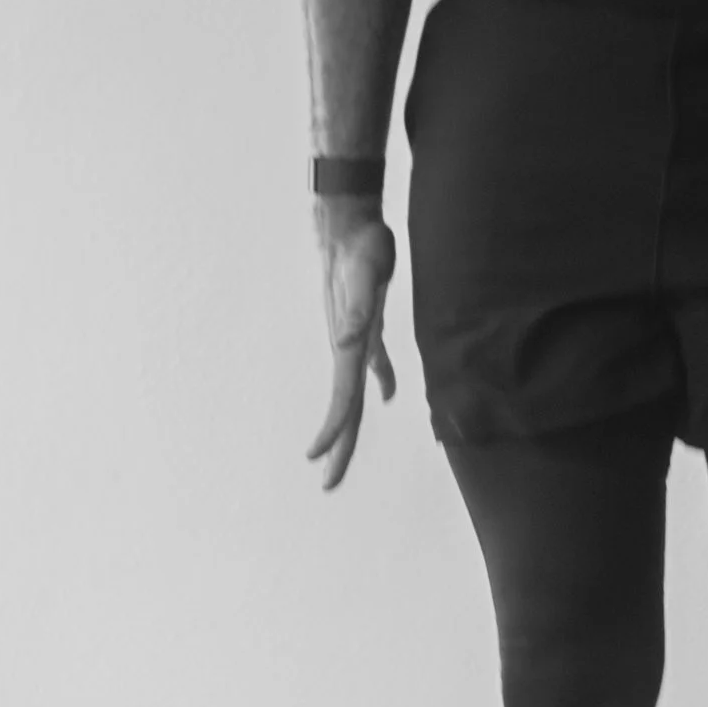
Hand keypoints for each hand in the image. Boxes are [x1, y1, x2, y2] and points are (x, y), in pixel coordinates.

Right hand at [308, 205, 397, 489]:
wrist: (350, 221)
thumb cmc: (362, 246)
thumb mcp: (367, 276)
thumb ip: (360, 309)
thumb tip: (348, 342)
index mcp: (348, 344)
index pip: (343, 399)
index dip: (333, 432)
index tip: (319, 459)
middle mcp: (349, 346)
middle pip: (346, 407)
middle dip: (339, 446)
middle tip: (328, 485)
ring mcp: (356, 337)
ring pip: (355, 390)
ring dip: (349, 424)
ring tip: (341, 453)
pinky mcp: (367, 323)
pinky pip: (372, 363)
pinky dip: (380, 382)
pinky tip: (388, 395)